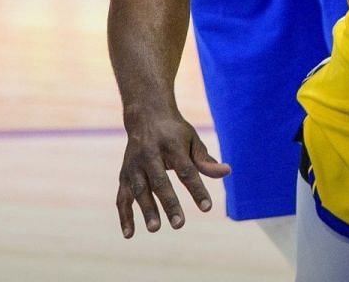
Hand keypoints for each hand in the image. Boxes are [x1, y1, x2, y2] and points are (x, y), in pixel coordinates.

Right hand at [114, 108, 231, 235]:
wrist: (145, 115)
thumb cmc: (174, 132)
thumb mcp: (192, 140)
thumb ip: (205, 160)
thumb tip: (227, 172)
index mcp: (171, 145)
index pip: (186, 170)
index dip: (197, 189)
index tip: (207, 207)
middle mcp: (150, 154)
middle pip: (160, 181)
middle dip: (169, 203)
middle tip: (179, 224)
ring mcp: (134, 165)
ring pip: (140, 190)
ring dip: (146, 210)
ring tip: (155, 228)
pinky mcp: (124, 174)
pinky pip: (122, 197)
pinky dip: (124, 216)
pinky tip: (129, 234)